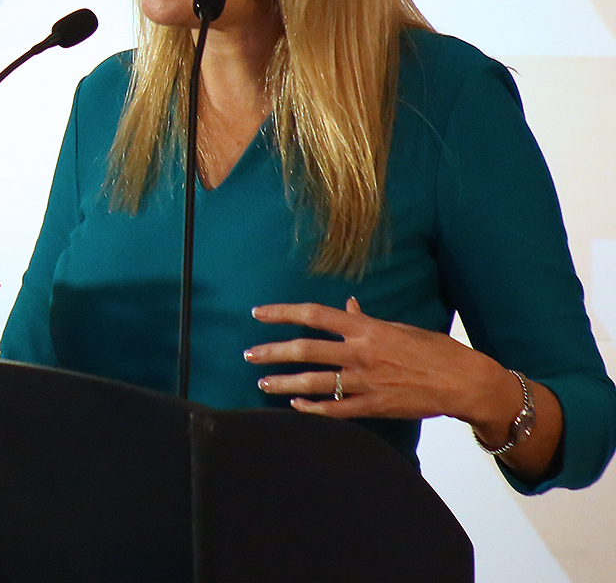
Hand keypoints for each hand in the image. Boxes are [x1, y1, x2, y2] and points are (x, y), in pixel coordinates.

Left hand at [246, 297, 514, 423]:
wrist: (466, 382)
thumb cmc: (435, 350)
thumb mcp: (400, 327)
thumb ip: (366, 319)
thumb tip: (346, 305)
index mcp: (367, 329)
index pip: (315, 315)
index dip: (282, 313)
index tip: (258, 313)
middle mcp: (362, 353)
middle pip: (305, 350)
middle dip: (272, 352)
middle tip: (249, 355)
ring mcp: (366, 382)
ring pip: (314, 382)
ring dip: (284, 383)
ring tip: (262, 383)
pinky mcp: (374, 406)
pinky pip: (335, 410)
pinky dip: (312, 409)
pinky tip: (295, 407)